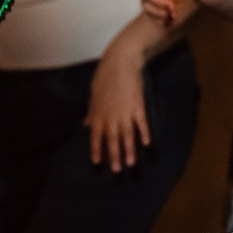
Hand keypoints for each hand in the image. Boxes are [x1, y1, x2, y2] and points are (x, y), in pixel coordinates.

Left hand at [87, 38, 151, 169]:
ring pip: (127, 136)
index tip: (97, 163)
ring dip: (129, 150)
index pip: (96, 136)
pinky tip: (147, 144)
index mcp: (98, 113)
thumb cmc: (105, 76)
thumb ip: (91, 112)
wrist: (121, 62)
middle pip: (112, 140)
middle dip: (114, 156)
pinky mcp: (138, 106)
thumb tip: (86, 125)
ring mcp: (125, 112)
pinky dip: (144, 134)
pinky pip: (141, 124)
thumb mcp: (93, 94)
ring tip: (131, 163)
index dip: (97, 150)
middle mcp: (111, 116)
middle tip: (117, 170)